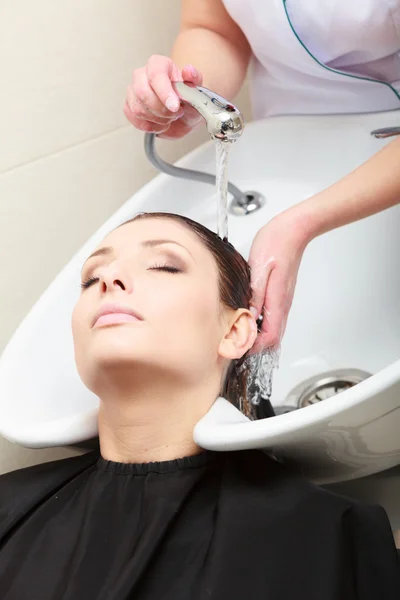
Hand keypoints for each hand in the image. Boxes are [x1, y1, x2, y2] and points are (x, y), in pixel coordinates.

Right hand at [124, 55, 203, 138]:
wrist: (184, 115)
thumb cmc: (188, 100)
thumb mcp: (197, 91)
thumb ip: (195, 79)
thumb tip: (188, 71)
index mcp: (159, 64)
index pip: (155, 74)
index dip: (164, 92)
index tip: (175, 107)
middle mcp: (142, 74)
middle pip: (142, 92)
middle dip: (161, 110)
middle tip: (176, 114)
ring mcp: (133, 90)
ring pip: (138, 108)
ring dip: (157, 119)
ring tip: (169, 118)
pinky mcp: (129, 106)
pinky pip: (134, 118)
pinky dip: (149, 126)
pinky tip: (159, 124)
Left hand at [248, 212, 308, 351]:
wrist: (294, 229)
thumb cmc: (276, 244)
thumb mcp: (258, 269)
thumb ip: (254, 295)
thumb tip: (247, 317)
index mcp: (278, 301)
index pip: (269, 337)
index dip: (253, 347)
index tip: (237, 347)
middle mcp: (283, 304)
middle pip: (272, 337)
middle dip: (254, 345)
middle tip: (234, 343)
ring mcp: (283, 299)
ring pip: (273, 328)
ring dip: (256, 335)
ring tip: (237, 332)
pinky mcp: (281, 293)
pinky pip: (272, 316)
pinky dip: (259, 322)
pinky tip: (246, 314)